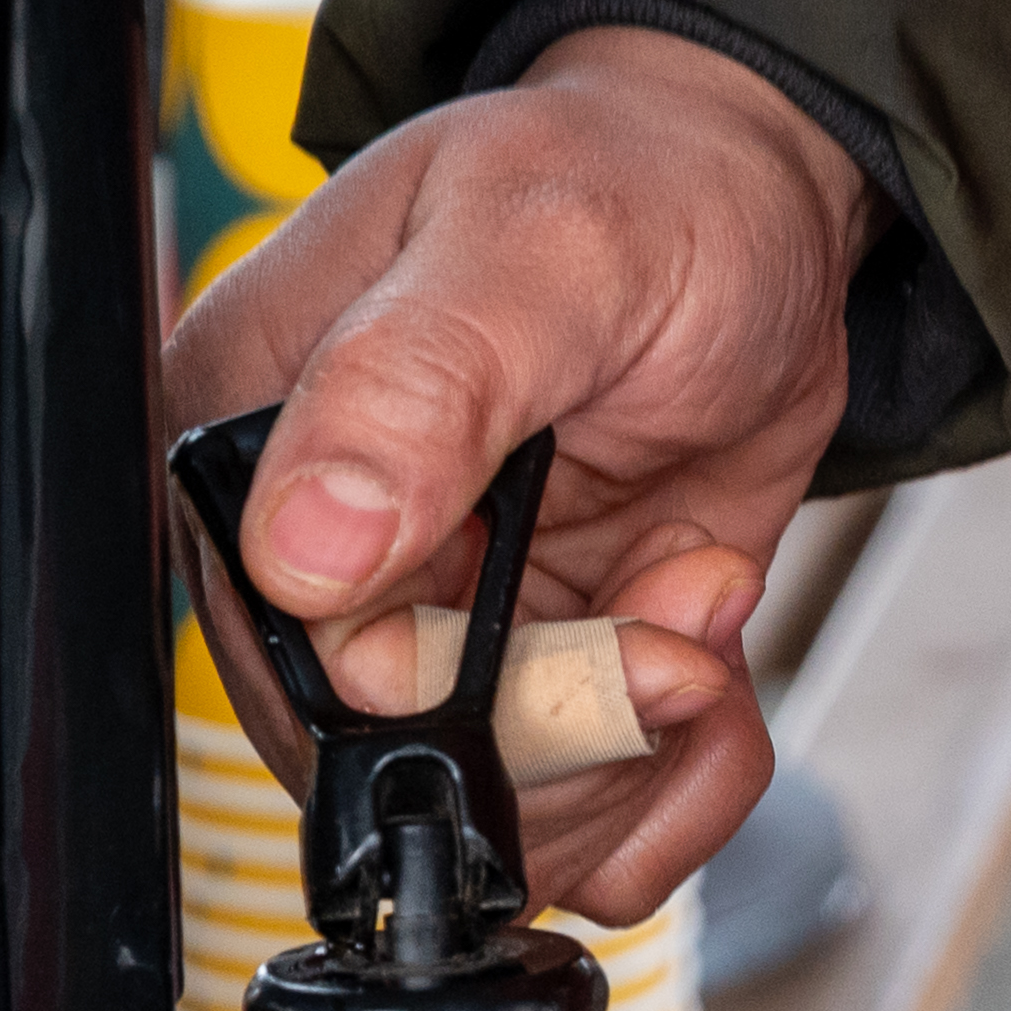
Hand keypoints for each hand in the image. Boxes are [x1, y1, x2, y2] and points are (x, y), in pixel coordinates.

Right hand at [162, 27, 872, 929]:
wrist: (759, 210)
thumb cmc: (636, 187)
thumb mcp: (540, 251)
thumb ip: (418, 386)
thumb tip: (302, 549)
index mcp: (250, 440)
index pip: (290, 666)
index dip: (443, 698)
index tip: (595, 632)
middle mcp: (318, 561)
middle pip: (397, 772)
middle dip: (571, 734)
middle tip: (678, 632)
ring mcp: (428, 633)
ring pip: (505, 821)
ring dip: (639, 752)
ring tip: (697, 611)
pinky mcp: (531, 682)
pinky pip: (586, 822)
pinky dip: (680, 781)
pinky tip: (709, 664)